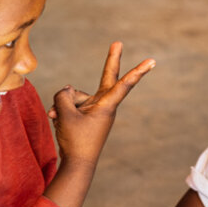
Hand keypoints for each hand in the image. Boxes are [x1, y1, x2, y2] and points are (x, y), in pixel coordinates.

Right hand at [49, 42, 154, 165]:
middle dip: (112, 59)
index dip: (137, 71)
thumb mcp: (64, 113)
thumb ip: (64, 95)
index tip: (152, 61)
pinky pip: (71, 103)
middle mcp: (104, 105)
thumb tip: (68, 89)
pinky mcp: (86, 113)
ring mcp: (95, 108)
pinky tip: (55, 118)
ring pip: (75, 95)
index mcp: (107, 106)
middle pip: (108, 77)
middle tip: (118, 42)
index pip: (124, 84)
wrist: (77, 164)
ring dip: (64, 106)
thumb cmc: (75, 140)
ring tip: (62, 120)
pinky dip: (61, 110)